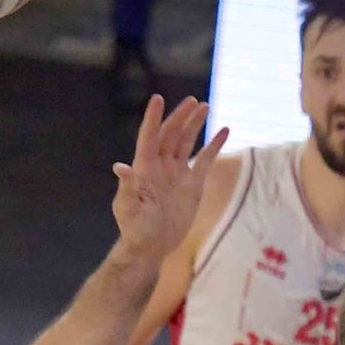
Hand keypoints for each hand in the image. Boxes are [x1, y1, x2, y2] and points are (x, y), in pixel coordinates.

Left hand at [112, 95, 228, 261]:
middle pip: (171, 134)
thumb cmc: (135, 229)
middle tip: (193, 101)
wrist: (152, 246)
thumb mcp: (128, 208)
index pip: (149, 137)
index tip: (158, 99)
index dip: (153, 118)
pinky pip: (205, 160)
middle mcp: (161, 165)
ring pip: (187, 142)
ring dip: (194, 124)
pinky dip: (214, 146)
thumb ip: (127, 187)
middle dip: (181, 117)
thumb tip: (120, 167)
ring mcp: (177, 173)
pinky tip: (224, 131)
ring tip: (204, 107)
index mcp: (144, 167)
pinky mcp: (193, 184)